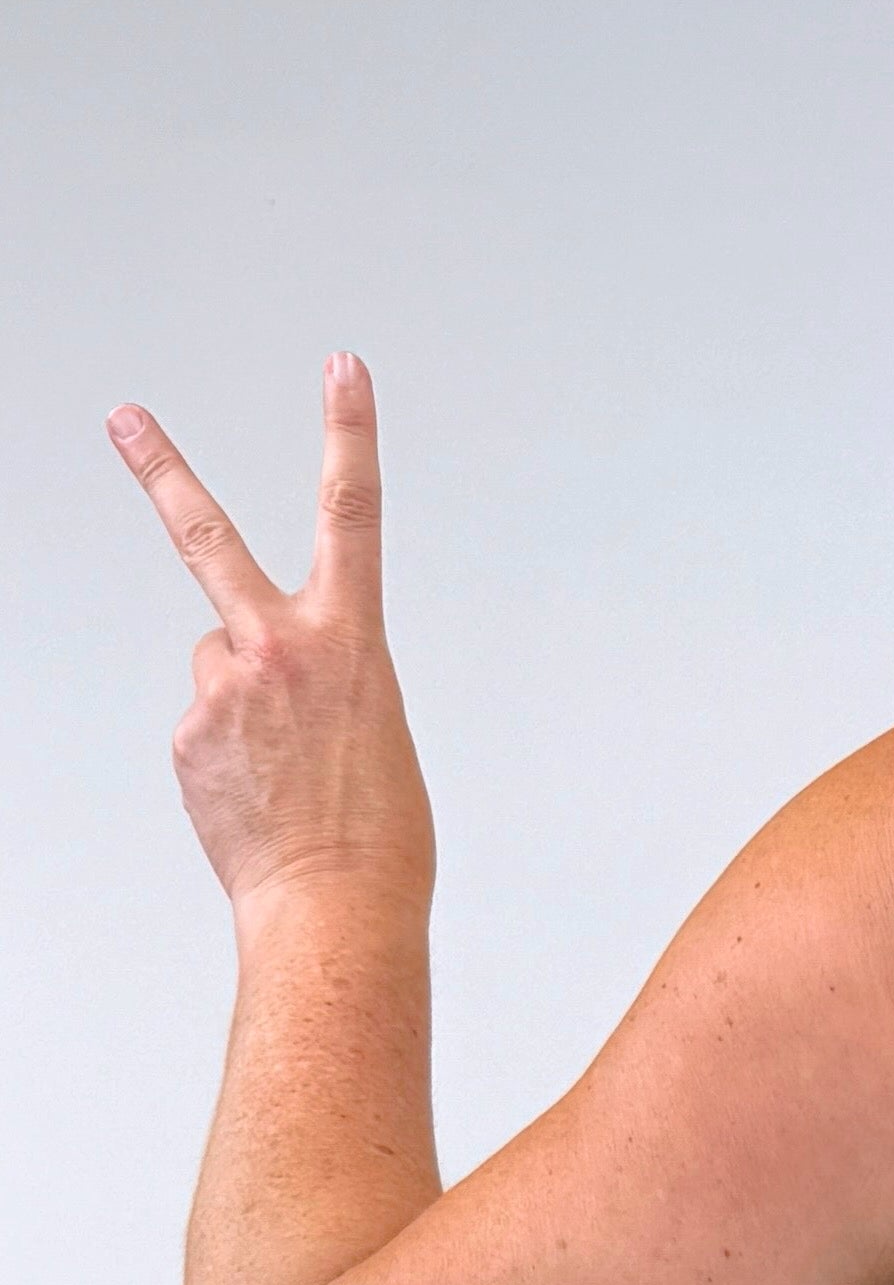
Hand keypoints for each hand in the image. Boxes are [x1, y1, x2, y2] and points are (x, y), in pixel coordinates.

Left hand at [109, 356, 434, 923]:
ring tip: (281, 769)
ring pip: (219, 666)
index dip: (350, 432)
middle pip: (206, 535)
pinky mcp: (187, 736)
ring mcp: (222, 689)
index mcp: (349, 640)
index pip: (353, 513)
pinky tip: (258, 796)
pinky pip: (205, 725)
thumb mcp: (377, 730)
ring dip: (242, 704)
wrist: (335, 913)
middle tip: (123, 418)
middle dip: (160, 470)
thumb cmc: (379, 838)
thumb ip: (319, 674)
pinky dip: (228, 755)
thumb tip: (244, 668)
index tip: (343, 370)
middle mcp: (278, 648)